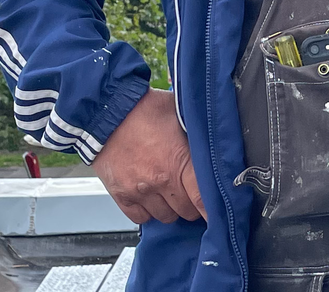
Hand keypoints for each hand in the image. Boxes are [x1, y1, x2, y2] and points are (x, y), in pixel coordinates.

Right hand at [92, 88, 205, 223]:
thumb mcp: (182, 116)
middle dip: (192, 202)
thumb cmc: (146, 109)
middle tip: (190, 188)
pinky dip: (148, 210)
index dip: (213, 210)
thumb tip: (218, 144)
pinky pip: (141, 218)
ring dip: (171, 207)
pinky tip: (151, 195)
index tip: (219, 212)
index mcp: (180, 162)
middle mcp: (160, 181)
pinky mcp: (121, 195)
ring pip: (165, 217)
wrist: (109, 112)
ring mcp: (139, 191)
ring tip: (169, 189)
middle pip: (187, 211)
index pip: (203, 199)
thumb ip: (198, 137)